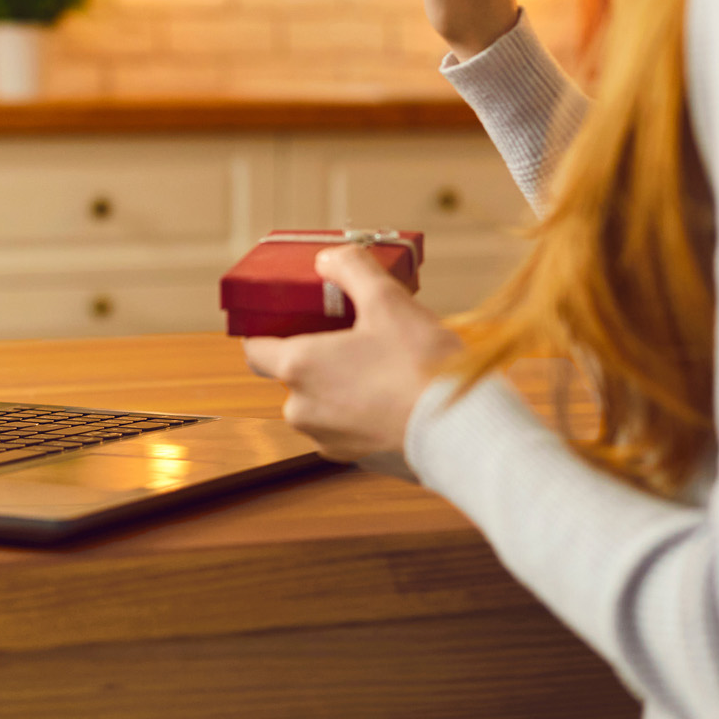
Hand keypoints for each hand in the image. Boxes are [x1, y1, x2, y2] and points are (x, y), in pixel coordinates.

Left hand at [243, 245, 462, 460]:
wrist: (463, 432)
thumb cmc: (422, 368)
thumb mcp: (388, 300)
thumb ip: (352, 269)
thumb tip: (328, 259)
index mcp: (298, 367)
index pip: (255, 350)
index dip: (267, 331)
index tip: (289, 319)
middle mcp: (302, 409)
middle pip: (293, 374)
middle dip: (318, 354)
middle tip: (354, 334)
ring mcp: (328, 439)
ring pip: (321, 402)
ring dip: (341, 384)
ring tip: (382, 364)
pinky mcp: (356, 459)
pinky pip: (348, 426)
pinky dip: (362, 410)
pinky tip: (395, 394)